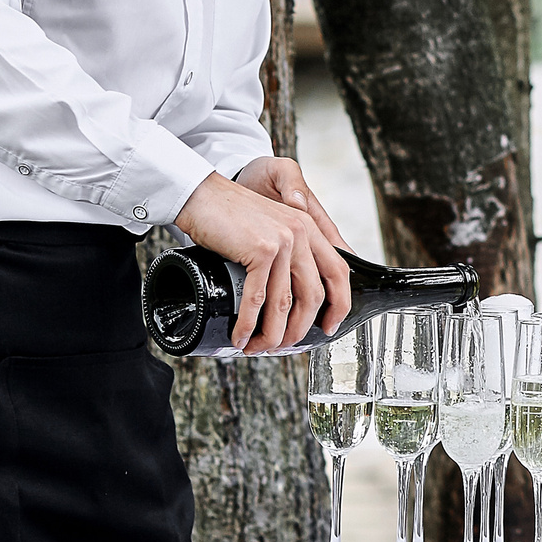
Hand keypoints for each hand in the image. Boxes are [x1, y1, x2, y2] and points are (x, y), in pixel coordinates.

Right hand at [172, 158, 354, 352]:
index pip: (338, 272)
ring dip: (271, 333)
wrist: (202, 195)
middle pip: (313, 295)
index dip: (339, 304)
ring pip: (284, 303)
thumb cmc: (230, 216)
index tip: (329, 326)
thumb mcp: (271, 229)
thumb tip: (292, 297)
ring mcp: (283, 241)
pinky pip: (257, 299)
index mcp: (309, 228)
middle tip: (284, 345)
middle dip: (298, 329)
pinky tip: (241, 336)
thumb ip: (288, 253)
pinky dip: (248, 324)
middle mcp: (302, 233)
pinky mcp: (261, 249)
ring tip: (258, 346)